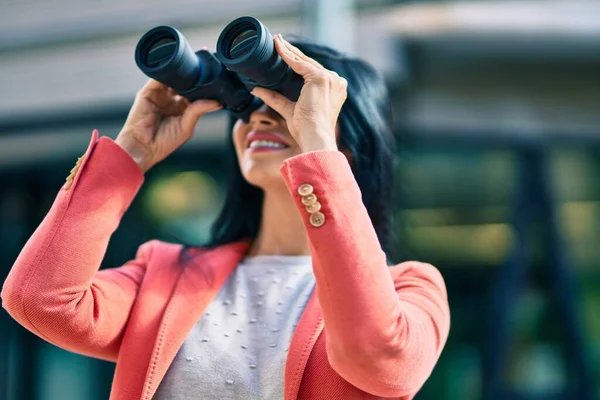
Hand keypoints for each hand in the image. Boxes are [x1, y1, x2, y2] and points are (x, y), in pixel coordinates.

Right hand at [115, 79, 221, 172]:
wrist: (143, 147)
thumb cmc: (164, 142)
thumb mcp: (186, 125)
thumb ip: (199, 110)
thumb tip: (218, 102)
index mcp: (182, 109)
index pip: (194, 93)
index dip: (202, 87)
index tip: (213, 80)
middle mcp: (171, 101)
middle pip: (183, 83)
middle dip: (192, 78)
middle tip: (203, 70)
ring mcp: (159, 95)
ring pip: (171, 79)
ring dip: (179, 73)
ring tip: (190, 68)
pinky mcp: (148, 92)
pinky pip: (157, 78)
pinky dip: (166, 73)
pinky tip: (174, 71)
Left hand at [251, 35, 346, 152]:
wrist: (314, 136)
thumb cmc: (306, 129)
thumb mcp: (288, 109)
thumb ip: (274, 98)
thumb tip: (255, 90)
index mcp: (333, 90)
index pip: (312, 71)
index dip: (297, 61)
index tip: (285, 52)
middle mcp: (335, 82)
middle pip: (309, 63)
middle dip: (292, 52)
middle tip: (278, 40)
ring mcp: (330, 79)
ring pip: (305, 60)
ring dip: (289, 50)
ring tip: (276, 40)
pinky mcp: (321, 78)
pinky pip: (300, 63)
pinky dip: (287, 55)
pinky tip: (277, 47)